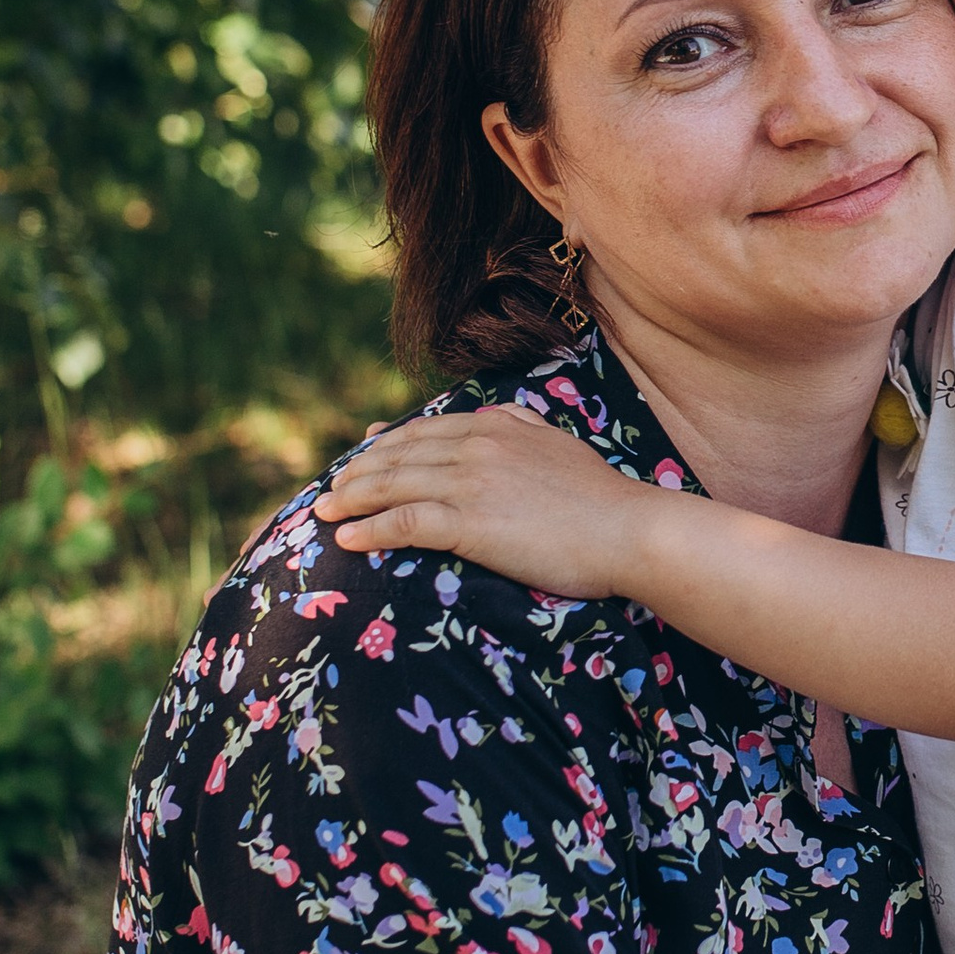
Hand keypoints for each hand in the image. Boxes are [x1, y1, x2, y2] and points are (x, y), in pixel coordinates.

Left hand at [313, 405, 662, 603]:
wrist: (629, 531)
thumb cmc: (602, 501)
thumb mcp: (557, 445)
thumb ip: (521, 425)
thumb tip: (495, 414)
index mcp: (498, 425)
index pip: (424, 431)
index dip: (383, 446)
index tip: (358, 459)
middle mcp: (478, 445)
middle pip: (399, 456)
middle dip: (357, 473)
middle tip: (330, 491)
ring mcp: (472, 482)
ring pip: (394, 485)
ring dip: (351, 500)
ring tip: (325, 514)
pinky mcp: (471, 522)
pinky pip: (405, 522)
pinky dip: (370, 529)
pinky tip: (347, 539)